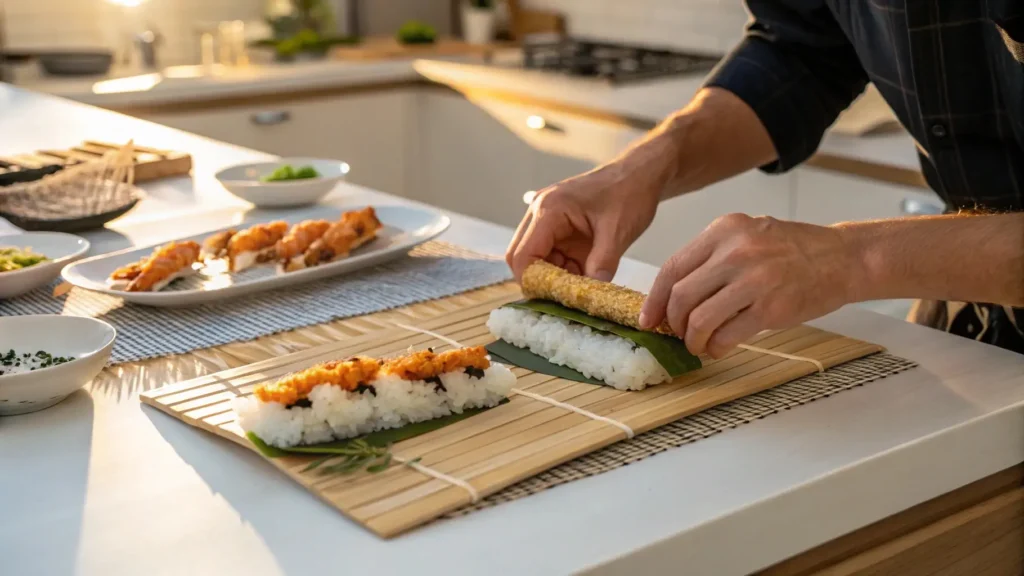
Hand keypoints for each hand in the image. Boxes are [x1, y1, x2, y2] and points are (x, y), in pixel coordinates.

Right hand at [506, 162, 660, 281]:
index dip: (533, 281)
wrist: (639, 175)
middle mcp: (540, 213)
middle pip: (521, 257)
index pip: (522, 255)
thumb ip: (602, 262)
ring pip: (536, 260)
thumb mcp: (618, 231)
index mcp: (549, 210)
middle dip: (540, 280)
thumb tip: (590, 294)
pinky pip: (551, 256)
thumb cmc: (629, 193)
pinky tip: (586, 273)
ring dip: (554, 276)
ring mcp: (548, 221)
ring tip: (583, 284)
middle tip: (566, 295)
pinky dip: (564, 270)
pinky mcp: (559, 228)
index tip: (554, 298)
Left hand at [639, 214, 861, 357]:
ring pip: (700, 319)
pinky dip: (715, 347)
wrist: (843, 257)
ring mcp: (754, 280)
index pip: (673, 268)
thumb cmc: (793, 249)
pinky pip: (727, 335)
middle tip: (679, 334)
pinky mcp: (771, 308)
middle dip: (673, 323)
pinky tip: (718, 348)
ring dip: (692, 340)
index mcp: (724, 230)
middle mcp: (736, 251)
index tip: (648, 319)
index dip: (655, 299)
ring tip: (698, 344)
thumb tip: (672, 294)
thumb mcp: (747, 235)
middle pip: (681, 296)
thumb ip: (711, 257)